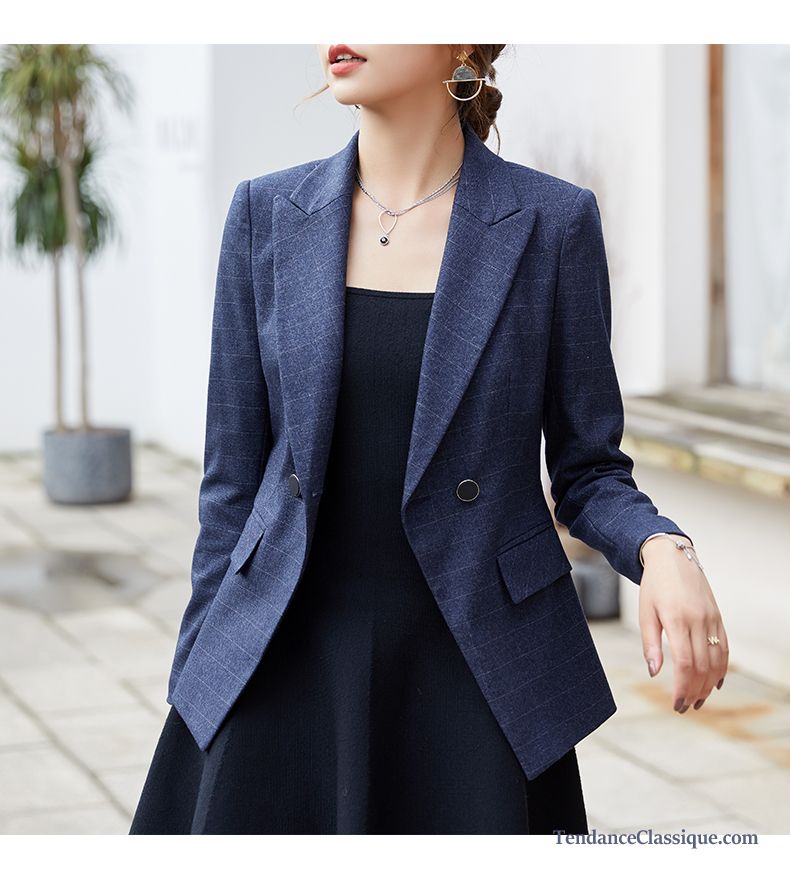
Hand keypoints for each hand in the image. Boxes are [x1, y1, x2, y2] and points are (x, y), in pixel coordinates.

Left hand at [638, 536, 727, 712]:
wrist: (673, 558)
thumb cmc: (654, 586)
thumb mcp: (645, 612)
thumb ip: (650, 643)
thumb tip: (654, 673)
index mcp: (677, 620)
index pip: (684, 664)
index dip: (682, 688)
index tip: (676, 704)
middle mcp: (699, 621)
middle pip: (703, 667)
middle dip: (695, 691)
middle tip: (685, 706)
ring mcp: (711, 619)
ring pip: (717, 660)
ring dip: (709, 684)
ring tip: (699, 700)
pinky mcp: (718, 618)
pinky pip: (725, 648)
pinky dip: (722, 668)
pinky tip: (715, 683)